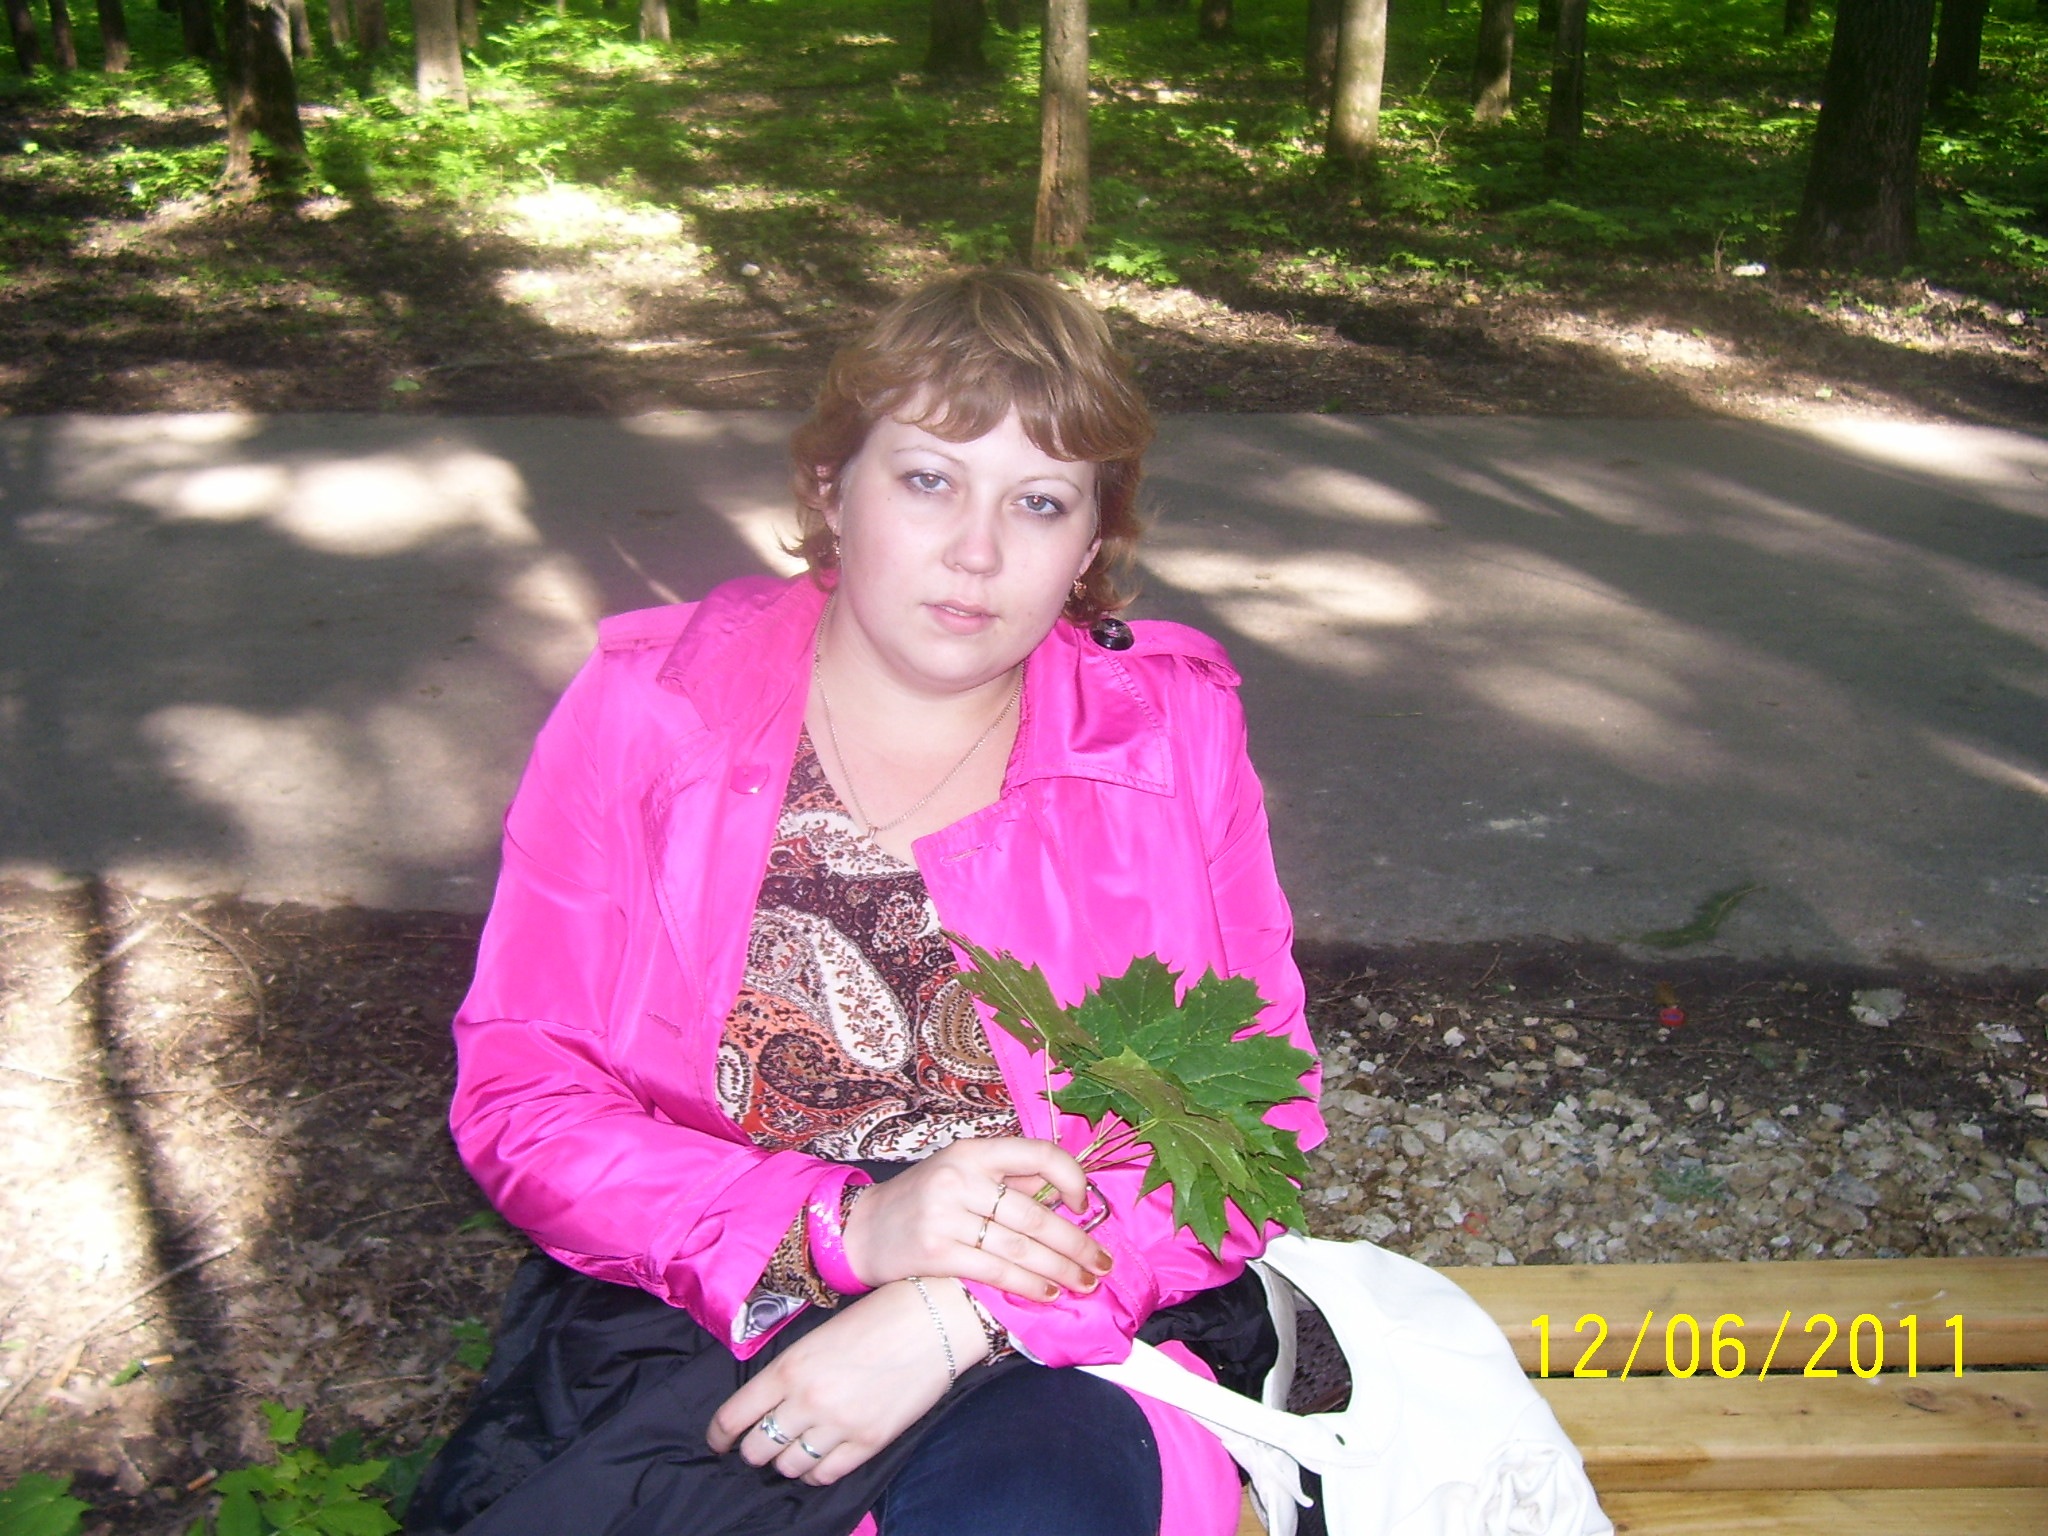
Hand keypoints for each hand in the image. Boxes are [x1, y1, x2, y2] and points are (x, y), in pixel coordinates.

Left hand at [707, 1279, 984, 1483]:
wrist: (934, 1318)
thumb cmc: (877, 1315)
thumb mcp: (818, 1335)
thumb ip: (790, 1371)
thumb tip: (771, 1401)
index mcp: (788, 1368)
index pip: (732, 1418)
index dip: (718, 1436)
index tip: (719, 1441)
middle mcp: (807, 1401)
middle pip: (757, 1450)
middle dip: (754, 1448)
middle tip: (764, 1441)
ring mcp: (839, 1426)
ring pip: (788, 1467)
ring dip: (786, 1460)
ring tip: (795, 1447)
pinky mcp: (869, 1442)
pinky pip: (825, 1475)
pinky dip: (816, 1471)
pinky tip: (820, 1457)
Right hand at [842, 1137, 1112, 1301]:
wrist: (863, 1227)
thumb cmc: (925, 1199)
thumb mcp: (963, 1173)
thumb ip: (1011, 1181)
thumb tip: (1070, 1199)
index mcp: (974, 1151)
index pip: (1039, 1154)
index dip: (1072, 1178)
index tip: (1084, 1205)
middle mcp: (960, 1178)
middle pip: (1034, 1213)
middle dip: (1076, 1243)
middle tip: (1101, 1262)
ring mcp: (945, 1215)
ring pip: (1020, 1247)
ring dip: (1060, 1270)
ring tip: (1084, 1283)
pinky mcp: (936, 1252)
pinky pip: (995, 1271)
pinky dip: (1028, 1285)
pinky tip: (1048, 1293)